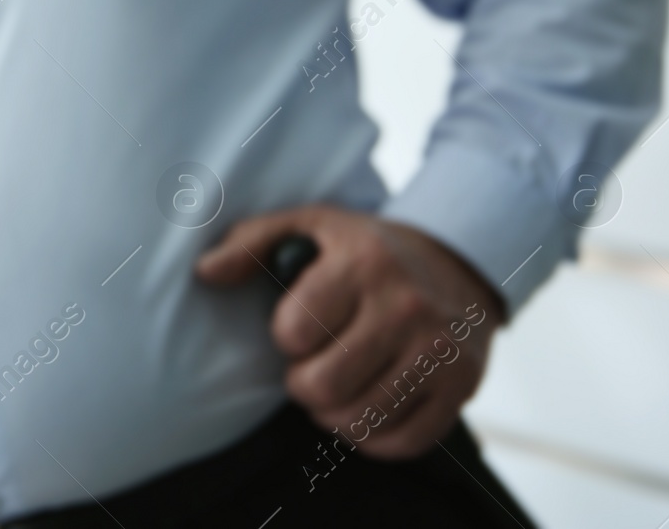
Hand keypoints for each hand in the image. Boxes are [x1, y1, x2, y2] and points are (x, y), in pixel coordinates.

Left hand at [196, 205, 502, 457]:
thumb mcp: (310, 226)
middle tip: (310, 367)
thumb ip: (251, 243)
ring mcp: (440, 350)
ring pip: (359, 420)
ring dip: (332, 414)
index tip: (297, 328)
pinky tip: (366, 407)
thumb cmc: (366, 249)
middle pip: (323, 386)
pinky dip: (373, 438)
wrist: (457, 262)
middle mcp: (407, 306)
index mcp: (364, 262)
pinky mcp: (463, 386)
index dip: (285, 338)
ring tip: (335, 386)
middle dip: (302, 384)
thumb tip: (204, 273)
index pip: (294, 331)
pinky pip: (404, 442)